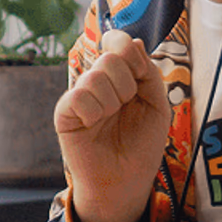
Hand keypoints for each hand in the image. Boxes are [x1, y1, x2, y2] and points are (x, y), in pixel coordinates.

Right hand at [53, 30, 170, 221]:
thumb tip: (135, 41)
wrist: (125, 181)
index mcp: (119, 75)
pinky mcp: (65, 112)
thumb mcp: (157, 104)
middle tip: (125, 107)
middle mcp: (97, 80)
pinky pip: (80, 96)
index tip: (139, 75)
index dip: (130, 52)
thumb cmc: (141, 144)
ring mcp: (80, 94)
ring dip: (113, 103)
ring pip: (97, 77)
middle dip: (128, 85)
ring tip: (110, 120)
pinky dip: (94, 113)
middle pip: (111, 58)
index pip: (119, 42)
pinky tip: (94, 125)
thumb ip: (148, 71)